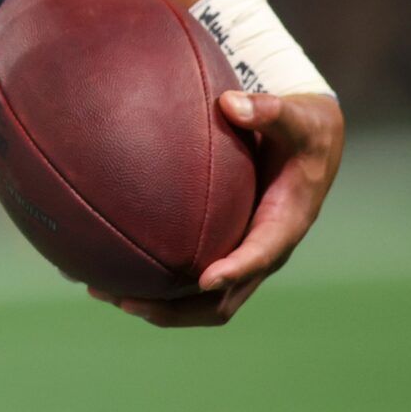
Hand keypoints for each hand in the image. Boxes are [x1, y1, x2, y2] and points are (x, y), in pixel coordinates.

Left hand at [87, 90, 343, 325]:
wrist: (310, 147)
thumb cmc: (301, 130)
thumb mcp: (296, 118)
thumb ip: (269, 110)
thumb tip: (230, 103)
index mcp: (284, 224)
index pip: (260, 255)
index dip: (235, 270)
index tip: (204, 279)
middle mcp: (262, 251)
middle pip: (221, 301)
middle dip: (174, 308)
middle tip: (123, 299)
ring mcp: (240, 256)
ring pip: (199, 302)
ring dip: (155, 305)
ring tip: (100, 291)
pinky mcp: (222, 249)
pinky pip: (186, 280)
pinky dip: (152, 282)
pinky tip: (105, 266)